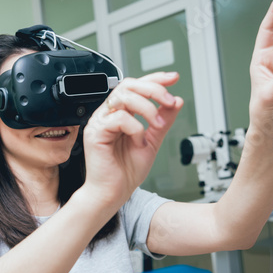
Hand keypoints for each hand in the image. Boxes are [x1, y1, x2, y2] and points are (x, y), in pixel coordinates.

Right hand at [82, 72, 182, 207]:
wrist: (113, 193)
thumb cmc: (126, 172)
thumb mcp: (152, 142)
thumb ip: (163, 121)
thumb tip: (176, 101)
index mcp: (120, 114)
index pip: (135, 87)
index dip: (154, 79)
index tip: (173, 78)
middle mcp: (108, 114)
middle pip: (128, 85)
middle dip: (153, 89)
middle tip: (169, 101)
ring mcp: (100, 122)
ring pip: (123, 97)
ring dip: (147, 107)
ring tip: (158, 123)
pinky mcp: (95, 133)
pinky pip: (118, 118)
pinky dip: (135, 128)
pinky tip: (138, 142)